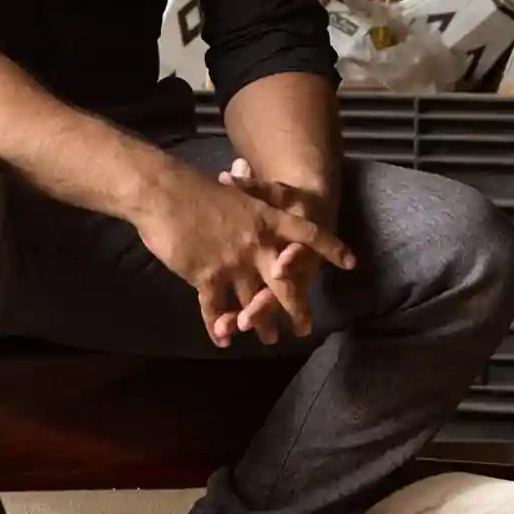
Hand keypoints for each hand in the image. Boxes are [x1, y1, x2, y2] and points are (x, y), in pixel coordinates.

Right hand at [135, 158, 354, 349]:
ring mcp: (234, 263)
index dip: (329, 248)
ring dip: (260, 323)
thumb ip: (244, 193)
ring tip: (267, 340)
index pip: (307, 235)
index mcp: (266, 219)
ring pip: (254, 301)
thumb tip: (243, 172)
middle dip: (296, 307)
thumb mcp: (229, 190)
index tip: (350, 263)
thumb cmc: (192, 188)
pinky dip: (218, 326)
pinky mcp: (208, 276)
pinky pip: (217, 309)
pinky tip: (221, 341)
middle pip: (285, 282)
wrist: (162, 192)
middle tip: (303, 328)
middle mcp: (257, 244)